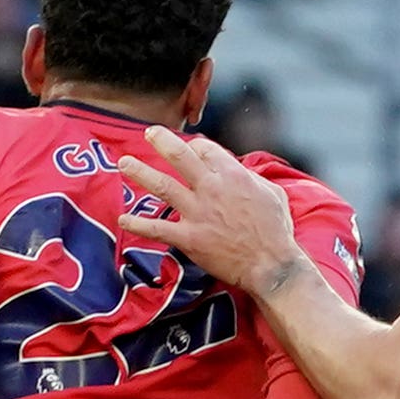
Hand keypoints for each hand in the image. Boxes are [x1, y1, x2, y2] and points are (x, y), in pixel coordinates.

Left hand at [114, 129, 309, 299]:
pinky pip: (158, 228)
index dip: (196, 147)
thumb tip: (241, 171)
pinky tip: (123, 219)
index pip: (206, 149)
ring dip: (140, 172)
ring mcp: (198, 212)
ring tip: (124, 163)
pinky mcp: (189, 238)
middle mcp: (212, 188)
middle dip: (161, 141)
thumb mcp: (273, 194)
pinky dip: (139, 224)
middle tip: (148, 133)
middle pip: (180, 156)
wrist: (271, 266)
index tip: (190, 149)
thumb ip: (252, 179)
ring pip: (162, 186)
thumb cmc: (276, 231)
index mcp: (233, 174)